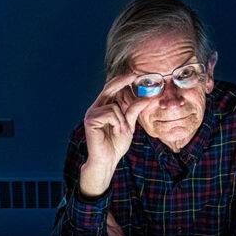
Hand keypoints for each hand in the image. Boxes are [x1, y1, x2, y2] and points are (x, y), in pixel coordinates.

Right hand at [80, 74, 151, 196]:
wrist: (107, 160)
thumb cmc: (115, 144)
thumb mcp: (128, 125)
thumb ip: (133, 112)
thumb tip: (145, 98)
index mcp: (103, 108)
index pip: (111, 90)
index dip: (121, 81)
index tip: (133, 75)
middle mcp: (95, 108)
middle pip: (108, 89)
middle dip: (121, 82)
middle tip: (133, 76)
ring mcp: (91, 114)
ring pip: (113, 107)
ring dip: (122, 121)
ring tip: (121, 132)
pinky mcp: (90, 121)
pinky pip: (110, 114)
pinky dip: (117, 124)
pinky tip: (115, 132)